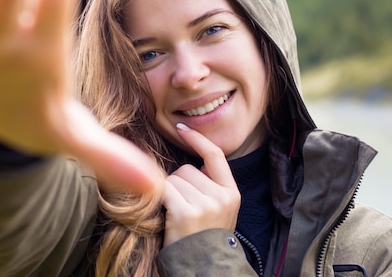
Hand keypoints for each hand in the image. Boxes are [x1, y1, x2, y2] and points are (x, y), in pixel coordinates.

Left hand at [162, 123, 240, 246]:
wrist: (205, 268)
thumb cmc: (205, 238)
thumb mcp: (220, 210)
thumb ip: (211, 185)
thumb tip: (194, 160)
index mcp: (232, 192)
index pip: (215, 155)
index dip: (197, 139)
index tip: (182, 128)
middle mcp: (221, 196)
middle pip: (186, 169)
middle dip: (179, 184)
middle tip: (184, 208)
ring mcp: (205, 205)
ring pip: (173, 179)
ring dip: (169, 194)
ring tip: (178, 216)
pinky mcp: (186, 213)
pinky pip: (164, 191)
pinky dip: (159, 199)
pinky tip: (167, 215)